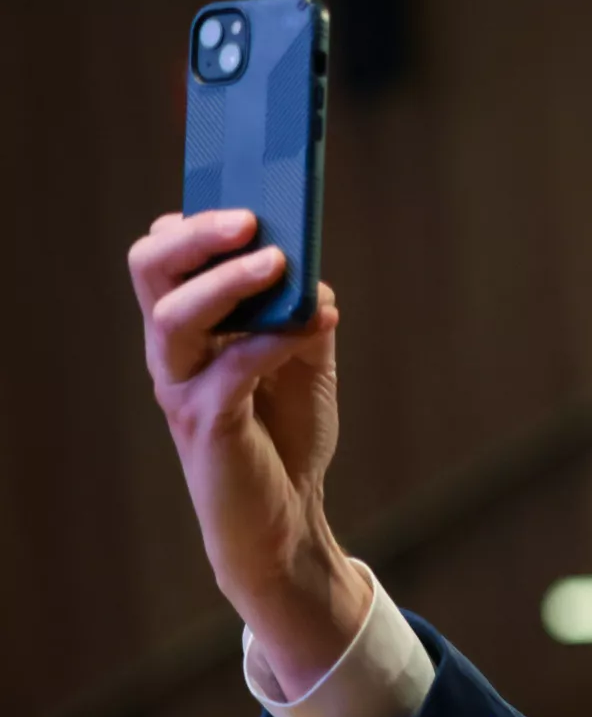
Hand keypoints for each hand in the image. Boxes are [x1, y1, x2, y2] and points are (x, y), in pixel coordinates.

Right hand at [128, 211, 370, 695]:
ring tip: (279, 260)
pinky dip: (272, 340)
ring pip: (173, 316)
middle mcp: (173, 351)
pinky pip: (227, 369)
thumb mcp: (305, 362)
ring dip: (227, 282)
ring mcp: (182, 387)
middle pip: (151, 271)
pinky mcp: (207, 425)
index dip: (193, 221)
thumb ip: (302, 314)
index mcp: (190, 328)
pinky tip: (315, 323)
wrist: (287, 519)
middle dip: (195, 236)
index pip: (164, 257)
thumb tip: (310, 270)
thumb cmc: (287, 436)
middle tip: (247, 218)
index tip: (243, 196)